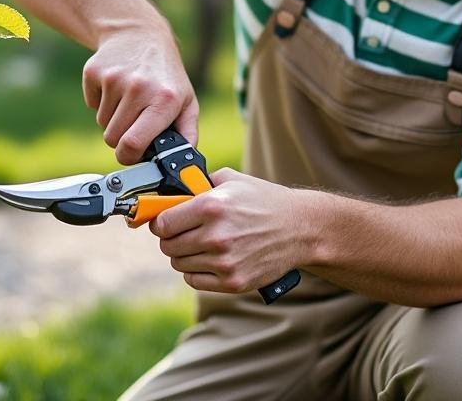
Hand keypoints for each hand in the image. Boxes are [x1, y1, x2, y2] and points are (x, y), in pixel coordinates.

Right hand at [82, 24, 197, 163]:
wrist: (139, 33)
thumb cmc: (165, 74)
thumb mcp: (186, 100)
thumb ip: (188, 133)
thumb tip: (185, 162)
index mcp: (164, 100)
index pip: (133, 143)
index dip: (129, 156)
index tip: (131, 154)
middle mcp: (139, 88)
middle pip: (112, 138)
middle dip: (121, 137)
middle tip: (134, 122)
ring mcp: (114, 78)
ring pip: (102, 123)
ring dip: (113, 118)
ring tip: (128, 100)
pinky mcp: (94, 71)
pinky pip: (91, 105)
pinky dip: (101, 102)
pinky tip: (115, 87)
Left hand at [150, 168, 308, 293]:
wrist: (300, 228)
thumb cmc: (265, 201)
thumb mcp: (233, 180)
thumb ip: (200, 183)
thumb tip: (172, 191)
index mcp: (211, 206)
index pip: (163, 223)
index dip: (161, 222)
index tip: (165, 222)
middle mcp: (215, 235)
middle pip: (168, 246)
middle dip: (171, 238)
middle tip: (182, 233)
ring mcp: (224, 262)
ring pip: (179, 264)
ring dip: (184, 255)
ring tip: (198, 245)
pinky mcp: (232, 282)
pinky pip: (194, 280)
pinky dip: (195, 271)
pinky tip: (207, 260)